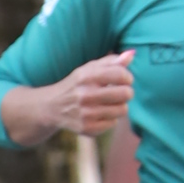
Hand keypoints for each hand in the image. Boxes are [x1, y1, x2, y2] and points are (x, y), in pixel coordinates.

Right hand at [0, 54, 133, 144]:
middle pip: (126, 94)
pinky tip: (100, 114)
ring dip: (119, 106)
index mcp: (86, 76)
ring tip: (110, 103)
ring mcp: (85, 113)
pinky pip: (113, 123)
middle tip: (120, 93)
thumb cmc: (77, 84)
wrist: (51, 107)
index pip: (120, 74)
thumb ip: (112, 61)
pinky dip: (110, 119)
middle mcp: (85, 95)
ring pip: (122, 110)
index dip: (128, 77)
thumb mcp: (89, 69)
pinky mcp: (87, 128)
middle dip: (126, 92)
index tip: (125, 80)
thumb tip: (132, 54)